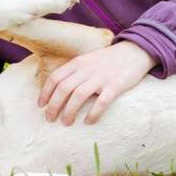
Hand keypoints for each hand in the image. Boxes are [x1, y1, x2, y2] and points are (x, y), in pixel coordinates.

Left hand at [39, 41, 156, 125]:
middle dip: (53, 106)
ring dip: (69, 112)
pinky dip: (93, 114)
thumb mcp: (87, 61)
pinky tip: (89, 122)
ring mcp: (101, 77)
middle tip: (50, 119)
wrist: (134, 52)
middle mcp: (86, 69)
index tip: (41, 106)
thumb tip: (59, 90)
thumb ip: (74, 72)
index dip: (45, 93)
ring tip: (66, 123)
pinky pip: (101, 103)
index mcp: (78, 63)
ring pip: (78, 96)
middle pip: (63, 89)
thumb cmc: (108, 60)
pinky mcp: (115, 86)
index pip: (55, 78)